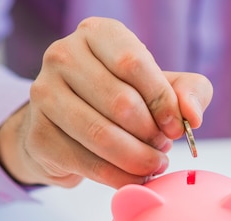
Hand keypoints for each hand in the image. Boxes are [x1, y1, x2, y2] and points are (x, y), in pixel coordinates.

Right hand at [0, 17, 212, 187]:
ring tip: (152, 164)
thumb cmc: (121, 99)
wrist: (67, 128)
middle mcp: (63, 56)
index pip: (133, 63)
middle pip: (121, 103)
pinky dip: (119, 177)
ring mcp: (44, 95)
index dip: (163, 101)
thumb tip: (191, 117)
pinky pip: (88, 164)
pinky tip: (132, 177)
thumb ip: (190, 92)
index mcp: (96, 34)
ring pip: (103, 136)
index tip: (176, 128)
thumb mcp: (160, 86)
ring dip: (138, 159)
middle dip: (151, 135)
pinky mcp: (38, 135)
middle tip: (162, 148)